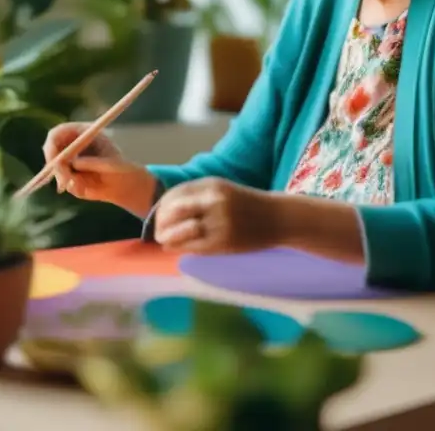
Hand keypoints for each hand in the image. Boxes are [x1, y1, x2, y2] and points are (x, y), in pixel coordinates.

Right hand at [42, 123, 156, 217]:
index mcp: (80, 132)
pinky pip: (63, 183)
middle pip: (49, 150)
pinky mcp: (67, 174)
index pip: (57, 133)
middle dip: (55, 166)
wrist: (121, 183)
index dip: (51, 145)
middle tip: (65, 180)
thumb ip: (93, 162)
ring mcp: (67, 159)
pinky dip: (74, 187)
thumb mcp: (111, 163)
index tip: (54, 160)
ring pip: (56, 170)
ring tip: (89, 185)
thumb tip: (74, 163)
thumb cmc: (120, 167)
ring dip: (69, 180)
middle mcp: (70, 144)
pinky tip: (88, 188)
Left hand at [154, 177, 280, 253]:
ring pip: (182, 231)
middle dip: (161, 221)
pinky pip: (194, 246)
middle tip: (156, 229)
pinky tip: (173, 248)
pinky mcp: (224, 242)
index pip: (176, 193)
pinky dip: (179, 248)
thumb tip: (166, 207)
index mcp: (213, 185)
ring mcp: (220, 222)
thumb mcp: (223, 190)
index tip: (159, 213)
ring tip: (163, 240)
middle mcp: (215, 201)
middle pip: (175, 211)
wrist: (278, 218)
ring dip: (167, 237)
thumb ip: (198, 195)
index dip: (163, 205)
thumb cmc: (247, 204)